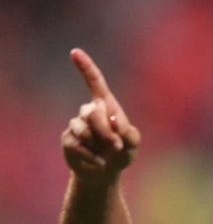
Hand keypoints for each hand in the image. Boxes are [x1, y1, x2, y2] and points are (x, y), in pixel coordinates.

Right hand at [61, 48, 139, 183]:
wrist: (105, 172)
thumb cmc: (122, 152)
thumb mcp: (133, 143)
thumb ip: (130, 133)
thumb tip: (115, 127)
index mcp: (105, 106)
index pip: (95, 82)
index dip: (86, 67)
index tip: (75, 52)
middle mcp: (88, 112)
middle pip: (92, 112)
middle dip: (106, 130)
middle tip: (116, 144)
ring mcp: (76, 125)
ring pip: (83, 130)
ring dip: (99, 144)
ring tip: (107, 154)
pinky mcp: (68, 140)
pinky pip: (78, 146)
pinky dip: (92, 157)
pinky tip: (99, 163)